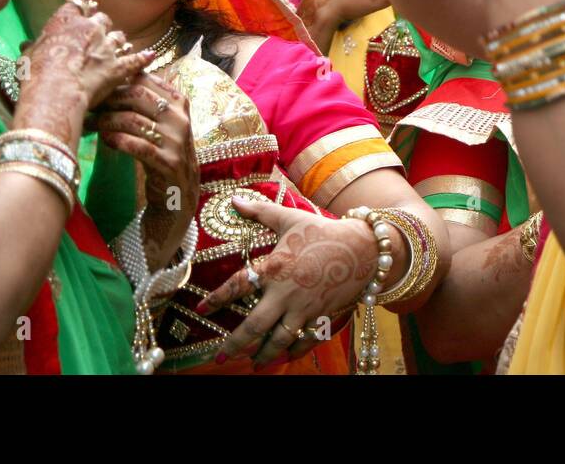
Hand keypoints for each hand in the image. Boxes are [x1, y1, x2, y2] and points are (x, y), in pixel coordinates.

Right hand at [14, 0, 153, 143]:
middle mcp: (91, 28)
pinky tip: (150, 55)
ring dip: (117, 41)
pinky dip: (143, 58)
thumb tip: (26, 45)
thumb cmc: (35, 74)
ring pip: (118, 36)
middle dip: (100, 26)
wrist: (56, 93)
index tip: (89, 1)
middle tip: (95, 35)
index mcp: (67, 20)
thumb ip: (33, 47)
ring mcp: (107, 47)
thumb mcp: (27, 56)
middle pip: (102, 19)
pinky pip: (136, 60)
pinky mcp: (118, 67)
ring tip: (116, 47)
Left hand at [93, 70, 198, 269]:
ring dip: (106, 121)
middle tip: (88, 106)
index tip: (97, 89)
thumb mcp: (162, 124)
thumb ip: (146, 101)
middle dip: (108, 100)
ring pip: (133, 120)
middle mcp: (181, 118)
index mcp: (179, 102)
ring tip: (89, 124)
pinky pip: (137, 145)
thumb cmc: (164, 154)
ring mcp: (177, 140)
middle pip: (137, 95)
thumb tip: (113, 78)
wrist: (179, 196)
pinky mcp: (169, 162)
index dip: (117, 82)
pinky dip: (118, 141)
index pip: (145, 79)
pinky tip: (105, 141)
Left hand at [197, 197, 376, 365]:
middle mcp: (286, 293)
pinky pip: (306, 340)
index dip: (217, 298)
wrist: (363, 248)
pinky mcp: (322, 316)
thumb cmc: (323, 231)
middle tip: (220, 356)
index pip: (238, 286)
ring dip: (264, 354)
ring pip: (279, 339)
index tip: (201, 308)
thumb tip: (233, 200)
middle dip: (236, 343)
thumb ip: (260, 211)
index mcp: (274, 268)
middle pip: (255, 325)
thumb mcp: (290, 218)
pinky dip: (295, 352)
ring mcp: (305, 308)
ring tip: (254, 364)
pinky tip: (286, 357)